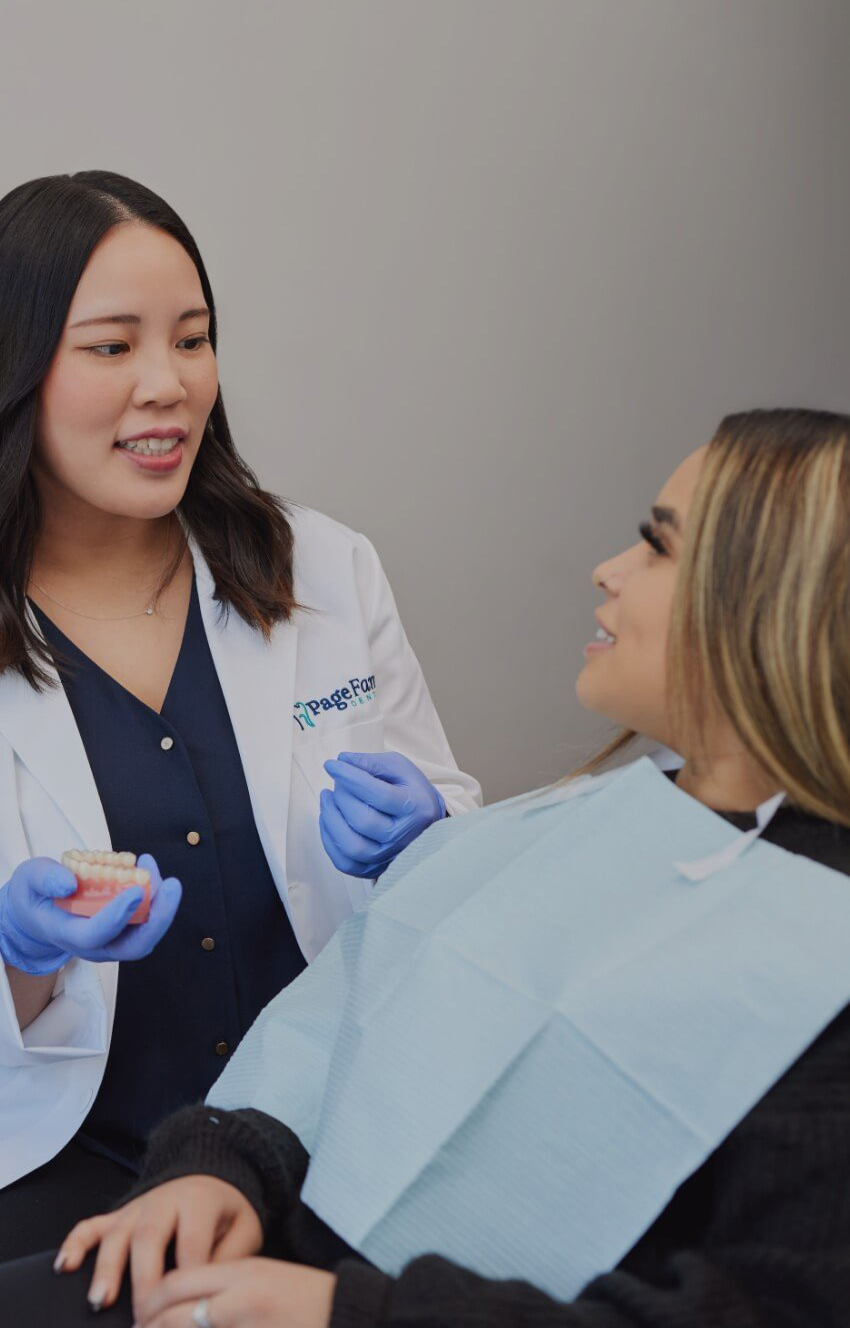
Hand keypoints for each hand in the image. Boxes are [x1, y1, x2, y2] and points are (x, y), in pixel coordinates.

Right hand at [0, 853, 180, 974]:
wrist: (38, 913)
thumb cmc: (35, 896)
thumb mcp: (29, 880)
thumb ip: (46, 880)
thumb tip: (68, 883)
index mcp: (67, 935)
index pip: (96, 934)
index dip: (117, 915)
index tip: (136, 889)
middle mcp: (94, 945)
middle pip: (134, 946)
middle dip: (159, 919)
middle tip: (171, 885)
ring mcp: (112, 941)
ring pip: (146, 933)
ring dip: (160, 903)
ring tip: (152, 866)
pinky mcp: (124, 931)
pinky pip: (146, 920)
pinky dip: (154, 895)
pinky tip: (147, 867)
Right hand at [55, 1175, 262, 1318]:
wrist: (211, 1177)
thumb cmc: (226, 1214)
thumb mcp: (245, 1228)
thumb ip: (232, 1256)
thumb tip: (209, 1291)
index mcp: (199, 1201)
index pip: (191, 1243)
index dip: (186, 1280)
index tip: (183, 1311)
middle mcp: (164, 1200)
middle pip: (148, 1237)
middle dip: (143, 1281)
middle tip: (142, 1319)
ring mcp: (137, 1207)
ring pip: (117, 1234)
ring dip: (106, 1268)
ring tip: (99, 1301)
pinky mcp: (118, 1215)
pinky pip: (91, 1225)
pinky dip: (75, 1243)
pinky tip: (64, 1267)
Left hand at [136, 1257, 336, 1327]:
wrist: (351, 1311)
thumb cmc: (309, 1300)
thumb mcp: (267, 1283)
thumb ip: (231, 1290)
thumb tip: (192, 1308)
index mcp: (244, 1272)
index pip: (180, 1280)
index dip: (152, 1301)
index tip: (140, 1317)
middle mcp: (242, 1294)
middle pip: (176, 1309)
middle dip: (150, 1325)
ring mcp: (249, 1320)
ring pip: (190, 1327)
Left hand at [319, 750, 445, 878]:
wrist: (423, 820)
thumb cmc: (409, 789)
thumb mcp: (398, 767)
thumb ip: (371, 763)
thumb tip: (342, 760)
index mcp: (414, 807)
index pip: (379, 795)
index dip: (351, 778)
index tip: (331, 765)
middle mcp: (403, 837)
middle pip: (363, 821)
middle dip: (342, 797)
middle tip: (338, 782)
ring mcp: (388, 856)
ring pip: (352, 846)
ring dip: (331, 819)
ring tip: (327, 798)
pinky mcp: (374, 868)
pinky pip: (344, 862)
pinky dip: (329, 840)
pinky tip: (328, 819)